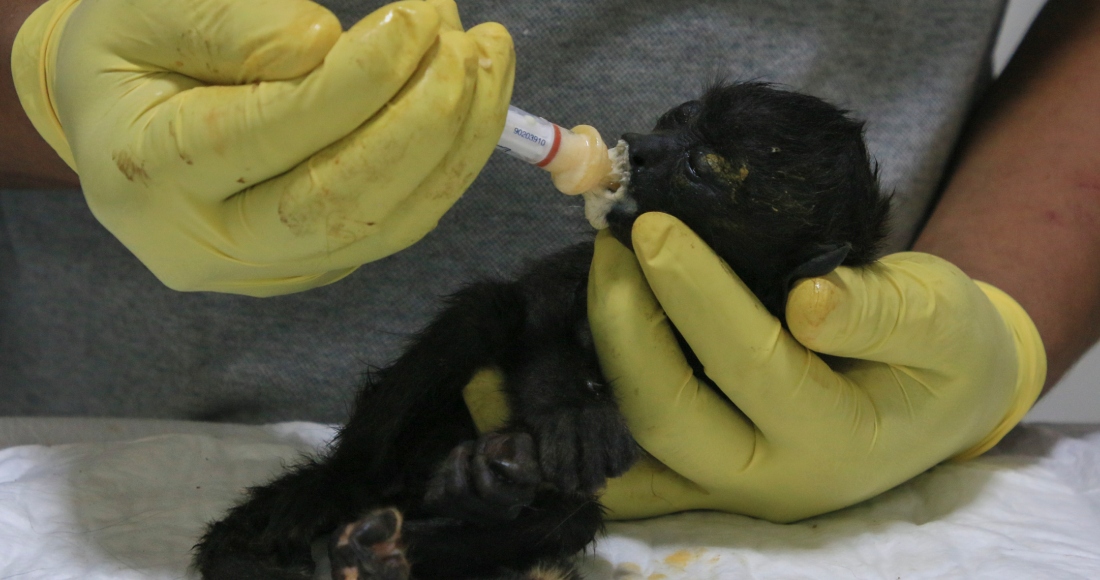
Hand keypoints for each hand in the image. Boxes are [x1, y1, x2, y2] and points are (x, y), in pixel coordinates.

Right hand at [11, 0, 512, 294]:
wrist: (124, 127)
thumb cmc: (130, 54)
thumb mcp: (139, 10)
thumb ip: (222, 24)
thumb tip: (321, 43)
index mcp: (147, 172)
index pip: (268, 135)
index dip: (355, 81)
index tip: (414, 20)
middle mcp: (209, 244)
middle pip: (337, 203)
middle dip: (421, 122)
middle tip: (466, 45)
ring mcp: (270, 268)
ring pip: (386, 222)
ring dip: (456, 141)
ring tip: (489, 59)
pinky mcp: (320, 266)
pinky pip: (401, 222)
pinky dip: (452, 162)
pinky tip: (478, 100)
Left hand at [590, 213, 1045, 522]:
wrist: (938, 406)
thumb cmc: (944, 351)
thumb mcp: (945, 319)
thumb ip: (886, 314)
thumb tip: (808, 300)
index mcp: (839, 440)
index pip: (752, 362)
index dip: (696, 292)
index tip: (651, 225)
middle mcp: (772, 480)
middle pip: (668, 416)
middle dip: (624, 325)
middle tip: (610, 243)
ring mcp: (726, 489)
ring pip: (630, 445)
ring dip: (596, 361)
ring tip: (596, 274)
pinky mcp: (698, 480)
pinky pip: (624, 460)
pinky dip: (585, 409)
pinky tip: (568, 341)